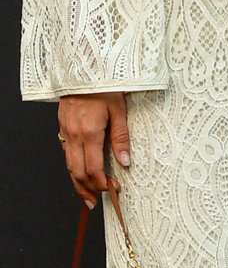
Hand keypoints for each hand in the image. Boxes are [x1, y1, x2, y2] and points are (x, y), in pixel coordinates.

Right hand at [57, 92, 129, 206]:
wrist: (85, 65)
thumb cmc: (105, 84)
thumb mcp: (119, 109)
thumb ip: (121, 137)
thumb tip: (125, 161)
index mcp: (90, 132)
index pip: (93, 168)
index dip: (101, 183)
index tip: (112, 189)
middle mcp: (74, 134)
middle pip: (77, 172)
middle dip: (87, 190)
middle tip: (96, 202)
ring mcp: (66, 130)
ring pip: (69, 164)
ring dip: (77, 182)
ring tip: (86, 196)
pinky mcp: (63, 126)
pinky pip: (66, 152)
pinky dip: (72, 166)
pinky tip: (78, 171)